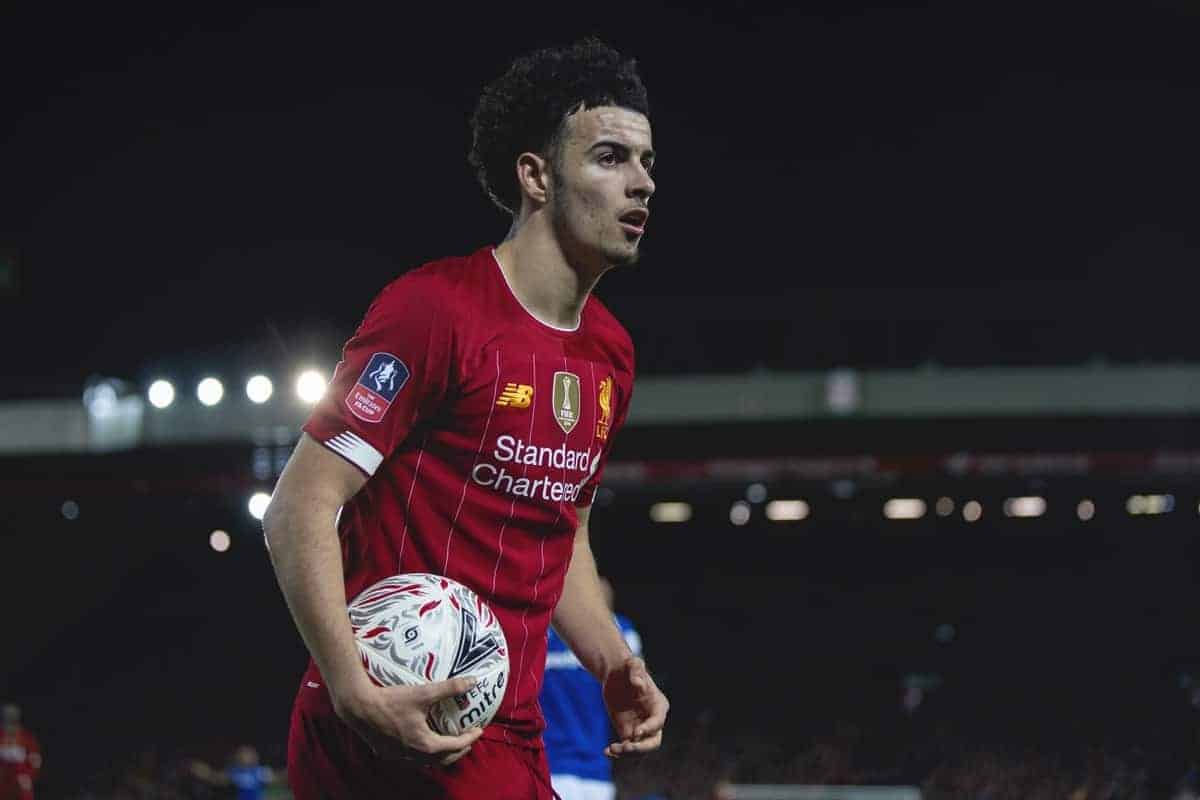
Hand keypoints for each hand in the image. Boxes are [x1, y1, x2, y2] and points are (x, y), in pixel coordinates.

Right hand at [333, 677, 483, 765]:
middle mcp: (413, 755)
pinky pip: (412, 759)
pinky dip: (424, 754)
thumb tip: (472, 682)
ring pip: (427, 762)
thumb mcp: (423, 692)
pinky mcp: (387, 753)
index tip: (478, 730)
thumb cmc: (391, 701)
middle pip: (443, 760)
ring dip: (442, 754)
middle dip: (459, 750)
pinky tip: (423, 742)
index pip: (454, 746)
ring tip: (449, 741)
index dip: (469, 738)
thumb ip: (449, 688)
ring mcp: (399, 757)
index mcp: (424, 744)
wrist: (358, 707)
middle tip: (468, 739)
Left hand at [602, 656, 668, 757]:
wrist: (616, 675)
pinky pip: (626, 747)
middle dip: (641, 748)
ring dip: (627, 753)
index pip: (658, 722)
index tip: (635, 733)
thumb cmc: (627, 667)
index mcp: (658, 705)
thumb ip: (636, 670)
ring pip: (639, 749)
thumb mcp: (632, 664)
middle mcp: (652, 720)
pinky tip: (606, 751)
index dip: (649, 729)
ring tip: (612, 748)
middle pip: (653, 742)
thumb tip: (637, 683)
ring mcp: (641, 728)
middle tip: (626, 746)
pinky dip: (618, 752)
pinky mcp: (628, 732)